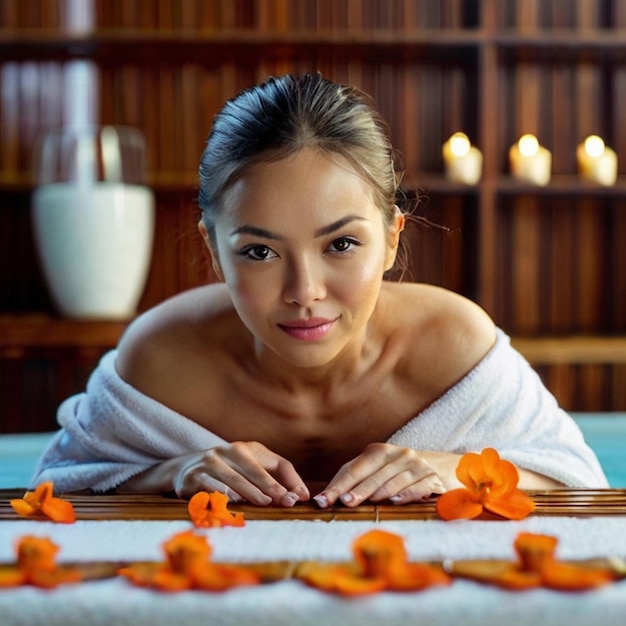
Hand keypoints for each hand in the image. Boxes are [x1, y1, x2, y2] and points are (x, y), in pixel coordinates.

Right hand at [123, 441, 309, 505]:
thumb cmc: (228, 470)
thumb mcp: (251, 468)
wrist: (183, 468)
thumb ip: (278, 478)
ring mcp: (207, 463)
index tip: (297, 498)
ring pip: (232, 478)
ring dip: (248, 491)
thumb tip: (303, 496)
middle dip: (269, 485)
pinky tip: (232, 502)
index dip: (287, 480)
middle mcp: (226, 451)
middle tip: (283, 500)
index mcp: (246, 449)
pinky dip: (221, 495)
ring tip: (263, 502)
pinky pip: (209, 487)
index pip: (274, 463)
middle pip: (252, 469)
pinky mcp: (192, 477)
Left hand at [313, 443, 447, 507]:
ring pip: (394, 480)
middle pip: (374, 475)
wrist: (435, 469)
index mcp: (379, 451)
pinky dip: (407, 494)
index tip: (323, 500)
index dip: (339, 486)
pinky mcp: (432, 478)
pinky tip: (396, 501)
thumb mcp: (370, 471)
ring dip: (380, 491)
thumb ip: (348, 480)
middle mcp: (398, 454)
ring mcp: (416, 465)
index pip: (355, 470)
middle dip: (358, 490)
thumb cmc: (393, 473)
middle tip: (345, 502)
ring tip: (368, 502)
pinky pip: (418, 487)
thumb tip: (322, 497)